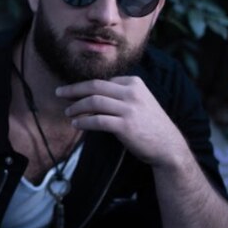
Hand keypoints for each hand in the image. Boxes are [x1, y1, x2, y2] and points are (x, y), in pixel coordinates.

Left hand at [57, 76, 188, 167]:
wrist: (168, 146)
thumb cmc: (150, 125)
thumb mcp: (140, 102)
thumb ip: (120, 95)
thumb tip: (91, 96)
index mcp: (135, 83)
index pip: (103, 81)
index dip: (84, 86)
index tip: (72, 92)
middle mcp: (132, 93)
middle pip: (95, 86)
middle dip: (74, 89)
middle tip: (59, 93)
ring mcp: (129, 109)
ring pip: (94, 102)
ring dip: (77, 107)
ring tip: (68, 112)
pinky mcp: (125, 126)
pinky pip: (97, 120)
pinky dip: (84, 121)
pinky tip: (76, 124)